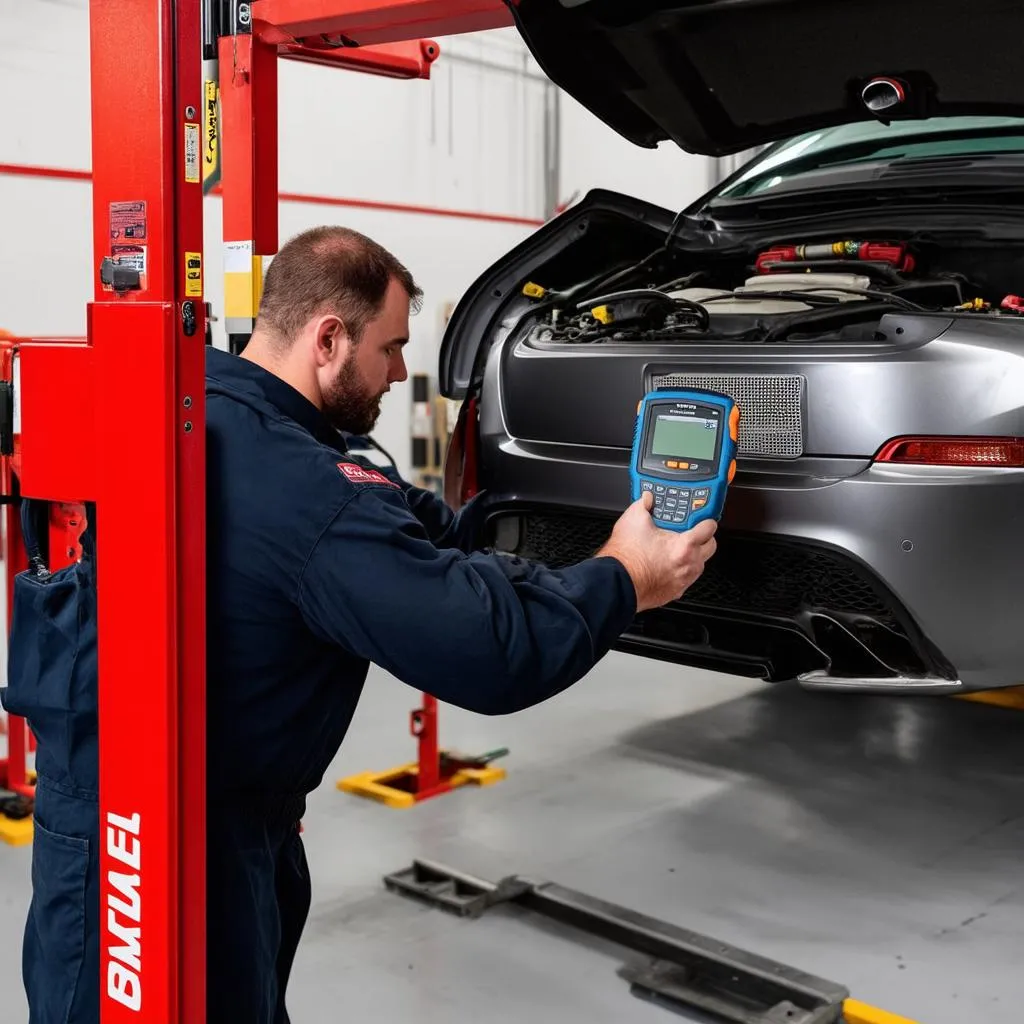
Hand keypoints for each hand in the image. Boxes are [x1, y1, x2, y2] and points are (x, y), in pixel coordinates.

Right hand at [597, 492, 717, 611]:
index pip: (709, 528)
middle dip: (704, 538)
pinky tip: (666, 565)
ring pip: (699, 564)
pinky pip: (686, 579)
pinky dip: (680, 571)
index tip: (700, 518)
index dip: (705, 520)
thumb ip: (644, 504)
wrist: (616, 583)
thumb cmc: (626, 557)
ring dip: (693, 556)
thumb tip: (647, 498)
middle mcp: (689, 565)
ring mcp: (684, 580)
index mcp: (685, 545)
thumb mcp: (633, 519)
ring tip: (675, 549)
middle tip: (691, 532)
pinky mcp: (675, 592)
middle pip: (710, 547)